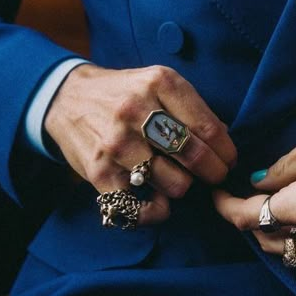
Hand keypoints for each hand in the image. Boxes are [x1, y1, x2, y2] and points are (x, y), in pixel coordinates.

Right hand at [45, 64, 236, 225]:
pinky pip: (140, 209)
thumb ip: (191, 108)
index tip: (229, 160)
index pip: (209, 128)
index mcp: (159, 83)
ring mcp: (116, 143)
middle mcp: (136, 111)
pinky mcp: (100, 172)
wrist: (67, 98)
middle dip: (214, 172)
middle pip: (195, 156)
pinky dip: (156, 211)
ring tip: (177, 178)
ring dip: (183, 186)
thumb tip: (225, 141)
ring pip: (175, 184)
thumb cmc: (124, 94)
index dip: (227, 152)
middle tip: (214, 175)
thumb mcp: (158, 83)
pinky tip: (159, 200)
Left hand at [213, 116, 295, 265]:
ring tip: (270, 207)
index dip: (224, 207)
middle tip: (241, 196)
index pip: (246, 217)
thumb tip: (257, 181)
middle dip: (246, 220)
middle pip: (264, 239)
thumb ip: (284, 166)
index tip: (215, 194)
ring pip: (288, 252)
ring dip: (272, 233)